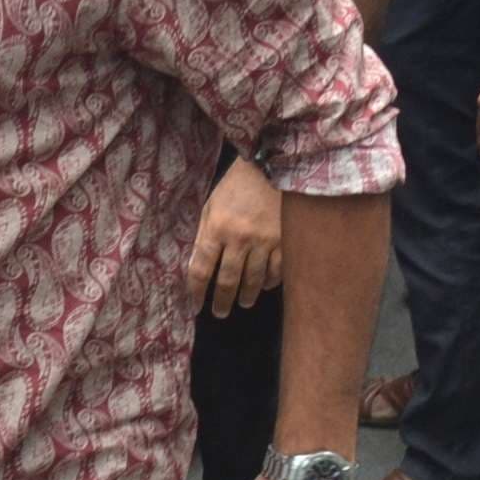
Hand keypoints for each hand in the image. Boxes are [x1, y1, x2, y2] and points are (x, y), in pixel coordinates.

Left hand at [185, 163, 283, 315]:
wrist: (272, 166)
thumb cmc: (235, 186)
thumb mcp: (211, 206)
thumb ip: (204, 235)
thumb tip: (198, 267)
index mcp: (217, 228)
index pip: (202, 269)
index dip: (196, 292)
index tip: (194, 305)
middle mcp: (240, 238)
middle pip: (228, 281)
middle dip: (222, 301)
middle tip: (219, 313)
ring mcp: (265, 241)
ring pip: (254, 280)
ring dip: (246, 296)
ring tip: (242, 303)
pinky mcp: (285, 240)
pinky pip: (277, 271)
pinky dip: (270, 282)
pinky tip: (265, 286)